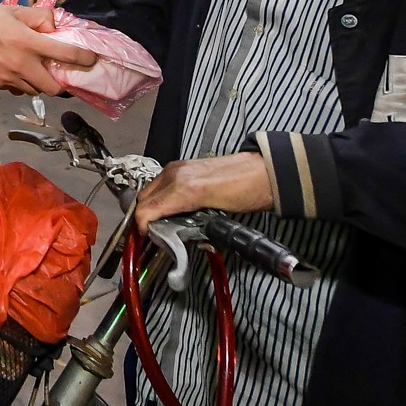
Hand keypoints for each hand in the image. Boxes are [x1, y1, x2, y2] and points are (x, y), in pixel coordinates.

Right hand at [0, 0, 93, 95]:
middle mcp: (21, 65)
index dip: (85, 59)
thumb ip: (39, 18)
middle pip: (53, 88)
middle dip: (58, 83)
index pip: (68, 55)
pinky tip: (7, 67)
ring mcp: (5, 79)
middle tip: (57, 72)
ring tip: (30, 68)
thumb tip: (55, 26)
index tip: (92, 60)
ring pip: (31, 90)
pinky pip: (11, 88)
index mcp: (29, 43)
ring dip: (36, 82)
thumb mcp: (13, 10)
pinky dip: (15, 81)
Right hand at [131, 153, 272, 233]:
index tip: (148, 239)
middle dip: (145, 218)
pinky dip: (161, 196)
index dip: (142, 228)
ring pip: (150, 190)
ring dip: (152, 206)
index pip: (146, 210)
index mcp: (183, 190)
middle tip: (155, 233)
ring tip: (164, 222)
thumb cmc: (248, 193)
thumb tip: (178, 240)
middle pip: (143, 200)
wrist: (264, 171)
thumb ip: (194, 229)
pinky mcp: (183, 165)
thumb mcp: (220, 219)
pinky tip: (173, 207)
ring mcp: (177, 168)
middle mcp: (175, 175)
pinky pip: (161, 182)